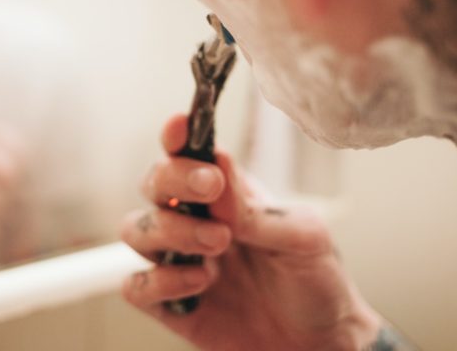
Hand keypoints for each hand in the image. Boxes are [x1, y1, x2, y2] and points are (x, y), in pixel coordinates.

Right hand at [121, 115, 379, 350]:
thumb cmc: (315, 279)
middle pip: (153, 183)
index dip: (176, 137)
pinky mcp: (171, 305)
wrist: (321, 342)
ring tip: (218, 244)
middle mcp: (195, 221)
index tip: (179, 127)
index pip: (190, 155)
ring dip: (170, 230)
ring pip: (135, 229)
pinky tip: (200, 283)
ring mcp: (180, 262)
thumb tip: (217, 164)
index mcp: (227, 195)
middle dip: (173, 180)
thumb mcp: (303, 237)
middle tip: (211, 189)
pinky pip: (136, 286)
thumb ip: (255, 207)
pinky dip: (160, 281)